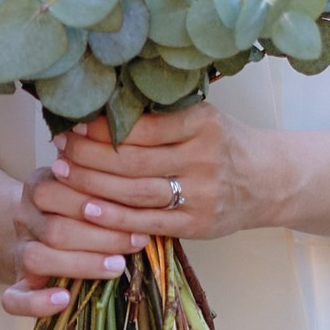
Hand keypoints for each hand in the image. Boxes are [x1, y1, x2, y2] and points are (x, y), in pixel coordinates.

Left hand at [0, 105, 273, 317]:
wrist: (270, 181)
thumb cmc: (223, 143)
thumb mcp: (203, 117)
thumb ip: (163, 114)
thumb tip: (101, 105)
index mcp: (202, 124)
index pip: (141, 127)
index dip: (101, 127)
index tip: (72, 122)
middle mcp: (203, 159)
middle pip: (132, 160)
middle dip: (88, 154)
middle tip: (60, 148)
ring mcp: (202, 194)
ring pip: (136, 192)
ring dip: (93, 184)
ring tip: (64, 174)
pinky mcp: (198, 224)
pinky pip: (148, 222)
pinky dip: (115, 217)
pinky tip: (87, 209)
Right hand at [0, 159, 148, 316]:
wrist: (38, 228)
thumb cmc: (76, 207)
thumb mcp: (85, 188)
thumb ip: (105, 188)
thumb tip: (149, 196)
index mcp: (39, 186)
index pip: (61, 189)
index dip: (100, 203)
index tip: (136, 213)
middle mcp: (24, 217)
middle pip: (54, 227)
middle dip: (101, 237)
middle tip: (137, 242)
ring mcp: (18, 251)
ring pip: (36, 258)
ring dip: (81, 264)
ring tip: (117, 267)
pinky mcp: (17, 284)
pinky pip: (13, 299)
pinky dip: (36, 303)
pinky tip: (63, 300)